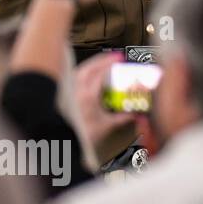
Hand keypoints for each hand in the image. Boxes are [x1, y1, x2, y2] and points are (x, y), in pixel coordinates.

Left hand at [71, 51, 139, 171]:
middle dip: (101, 60)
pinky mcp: (68, 98)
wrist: (66, 146)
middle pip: (87, 70)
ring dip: (92, 65)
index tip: (118, 58)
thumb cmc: (84, 137)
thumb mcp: (108, 127)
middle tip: (114, 57)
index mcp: (87, 98)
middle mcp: (77, 94)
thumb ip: (123, 118)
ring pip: (79, 73)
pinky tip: (91, 75)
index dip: (108, 64)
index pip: (98, 74)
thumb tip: (136, 112)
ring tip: (103, 62)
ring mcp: (70, 95)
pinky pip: (75, 80)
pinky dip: (85, 73)